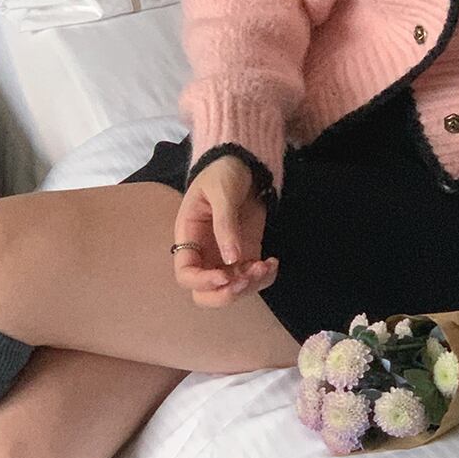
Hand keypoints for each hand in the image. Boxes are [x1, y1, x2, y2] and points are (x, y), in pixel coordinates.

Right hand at [172, 154, 278, 307]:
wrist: (244, 163)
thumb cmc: (223, 172)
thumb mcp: (221, 192)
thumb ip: (224, 224)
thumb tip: (230, 259)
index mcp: (189, 237)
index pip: (186, 274)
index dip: (202, 282)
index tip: (224, 277)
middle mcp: (205, 253)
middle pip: (205, 293)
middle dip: (225, 294)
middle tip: (246, 279)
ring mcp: (226, 256)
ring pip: (231, 289)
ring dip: (249, 286)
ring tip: (266, 265)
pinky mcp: (246, 253)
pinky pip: (252, 277)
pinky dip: (264, 278)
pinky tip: (273, 262)